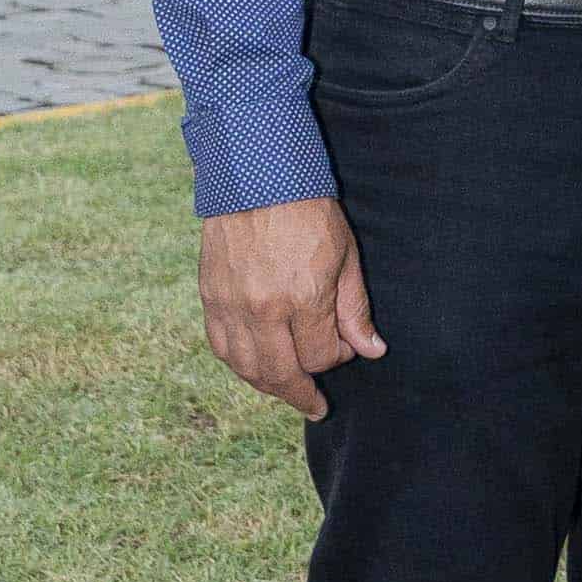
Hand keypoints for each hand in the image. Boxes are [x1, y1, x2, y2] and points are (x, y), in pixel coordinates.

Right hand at [197, 195, 381, 408]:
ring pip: (247, 368)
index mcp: (302, 298)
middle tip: (316, 407)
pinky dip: (239, 365)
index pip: (321, 355)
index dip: (338, 357)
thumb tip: (371, 350)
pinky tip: (255, 368)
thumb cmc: (308, 210)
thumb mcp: (346, 255)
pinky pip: (221, 347)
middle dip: (302, 394)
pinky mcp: (210, 298)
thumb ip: (355, 309)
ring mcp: (231, 306)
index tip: (346, 346)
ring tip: (287, 391)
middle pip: (282, 374)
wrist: (255, 174)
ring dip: (269, 387)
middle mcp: (263, 310)